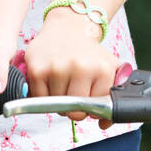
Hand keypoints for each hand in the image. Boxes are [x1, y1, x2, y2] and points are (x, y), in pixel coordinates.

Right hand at [23, 7, 119, 128]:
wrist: (68, 28)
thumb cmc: (89, 52)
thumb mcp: (110, 68)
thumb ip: (114, 97)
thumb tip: (104, 123)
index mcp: (102, 68)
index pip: (95, 108)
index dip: (91, 108)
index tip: (88, 98)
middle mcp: (80, 67)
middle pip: (75, 111)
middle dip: (74, 108)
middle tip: (73, 93)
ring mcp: (57, 68)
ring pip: (56, 107)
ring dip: (58, 102)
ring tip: (62, 84)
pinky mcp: (37, 69)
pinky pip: (39, 99)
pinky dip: (43, 96)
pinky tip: (50, 81)